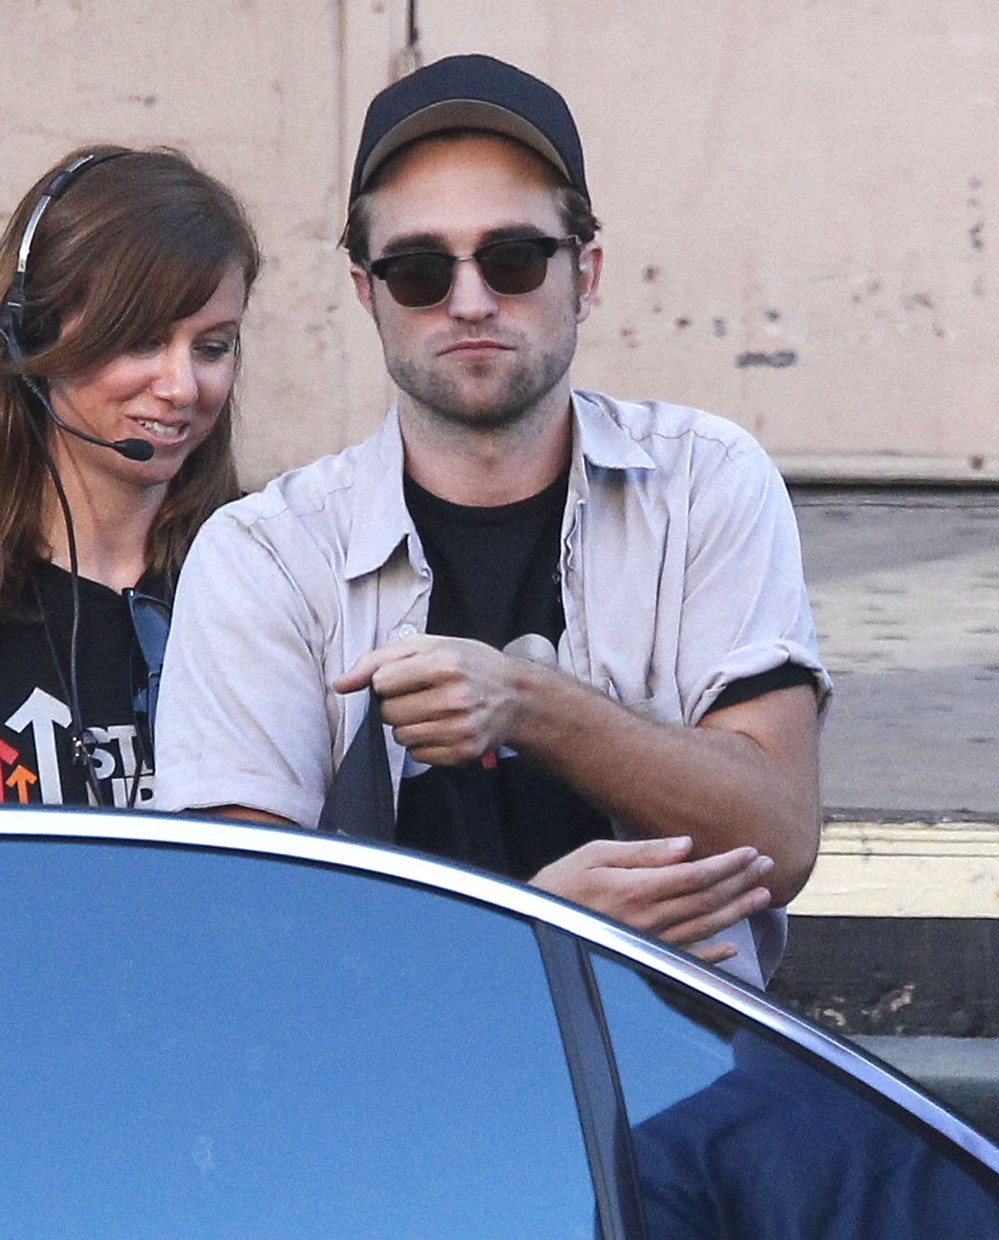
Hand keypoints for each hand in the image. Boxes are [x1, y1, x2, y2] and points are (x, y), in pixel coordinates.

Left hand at [335, 634, 518, 764]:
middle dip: (397, 704)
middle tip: (421, 694)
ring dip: (409, 725)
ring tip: (433, 710)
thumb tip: (340, 684)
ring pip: (401, 737)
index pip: (382, 682)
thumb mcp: (425, 645)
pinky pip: (418, 755)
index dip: (388, 680)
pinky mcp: (465, 752)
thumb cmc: (466, 663)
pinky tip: (443, 727)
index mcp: (446, 663)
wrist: (515, 694)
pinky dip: (423, 743)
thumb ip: (377, 660)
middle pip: (389, 713)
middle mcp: (456, 698)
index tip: (407, 676)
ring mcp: (462, 728)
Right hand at [530, 836, 772, 963]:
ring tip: (763, 897)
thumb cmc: (560, 883)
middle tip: (768, 866)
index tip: (751, 852)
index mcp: (639, 889)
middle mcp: (650, 920)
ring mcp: (649, 943)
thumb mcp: (595, 854)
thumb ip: (643, 852)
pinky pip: (687, 959)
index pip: (697, 875)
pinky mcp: (643, 959)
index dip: (728, 863)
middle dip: (741, 882)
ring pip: (705, 928)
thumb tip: (686, 845)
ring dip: (738, 912)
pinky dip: (714, 955)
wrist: (534, 925)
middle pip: (708, 900)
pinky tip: (733, 947)